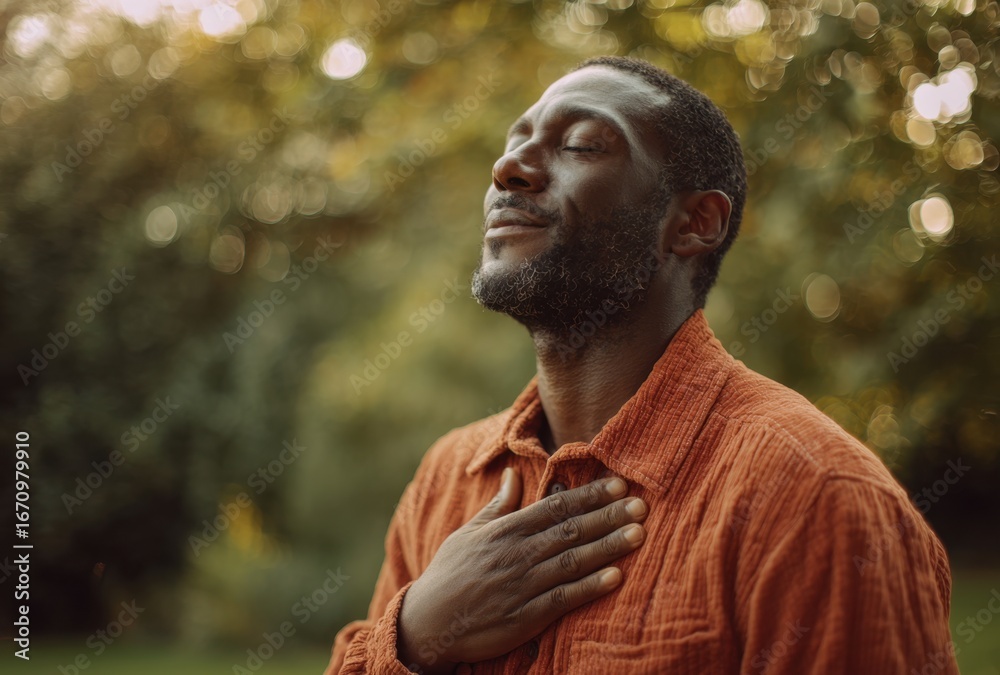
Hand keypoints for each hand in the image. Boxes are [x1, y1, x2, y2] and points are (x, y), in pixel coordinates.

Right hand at [397, 467, 646, 672]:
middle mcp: (517, 554)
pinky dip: (589, 587)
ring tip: (638, 534)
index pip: (556, 507)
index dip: (589, 495)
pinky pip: (563, 599)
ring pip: (572, 561)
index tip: (619, 484)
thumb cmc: (449, 574)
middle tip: (641, 504)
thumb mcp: (469, 533)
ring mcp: (522, 585)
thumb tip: (513, 474)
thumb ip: (498, 505)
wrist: (427, 623)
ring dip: (607, 546)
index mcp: (505, 530)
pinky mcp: (525, 617)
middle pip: (570, 530)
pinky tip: (615, 577)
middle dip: (607, 516)